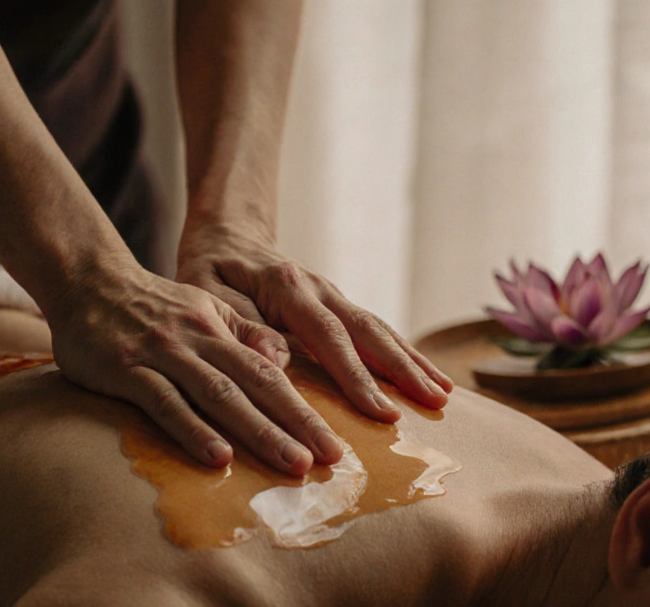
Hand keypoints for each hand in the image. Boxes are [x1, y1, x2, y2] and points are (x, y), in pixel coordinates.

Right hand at [46, 256, 344, 476]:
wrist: (88, 281)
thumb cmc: (153, 307)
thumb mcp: (206, 310)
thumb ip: (244, 335)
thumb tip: (285, 363)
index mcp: (221, 328)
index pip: (272, 373)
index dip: (305, 408)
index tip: (335, 442)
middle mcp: (198, 339)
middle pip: (256, 384)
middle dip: (297, 423)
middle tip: (330, 459)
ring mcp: (162, 354)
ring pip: (218, 394)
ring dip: (258, 430)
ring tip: (292, 462)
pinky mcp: (126, 369)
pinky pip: (163, 402)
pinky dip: (192, 430)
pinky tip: (218, 457)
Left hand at [175, 221, 453, 423]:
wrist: (224, 236)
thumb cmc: (209, 271)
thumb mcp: (206, 295)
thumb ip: (240, 327)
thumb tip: (278, 363)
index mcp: (287, 286)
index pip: (329, 336)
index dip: (357, 376)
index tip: (380, 412)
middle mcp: (319, 288)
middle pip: (369, 330)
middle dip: (403, 370)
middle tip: (434, 404)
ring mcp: (333, 295)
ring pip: (379, 329)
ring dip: (412, 362)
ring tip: (443, 395)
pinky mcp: (337, 305)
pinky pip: (375, 330)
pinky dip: (404, 353)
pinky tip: (428, 376)